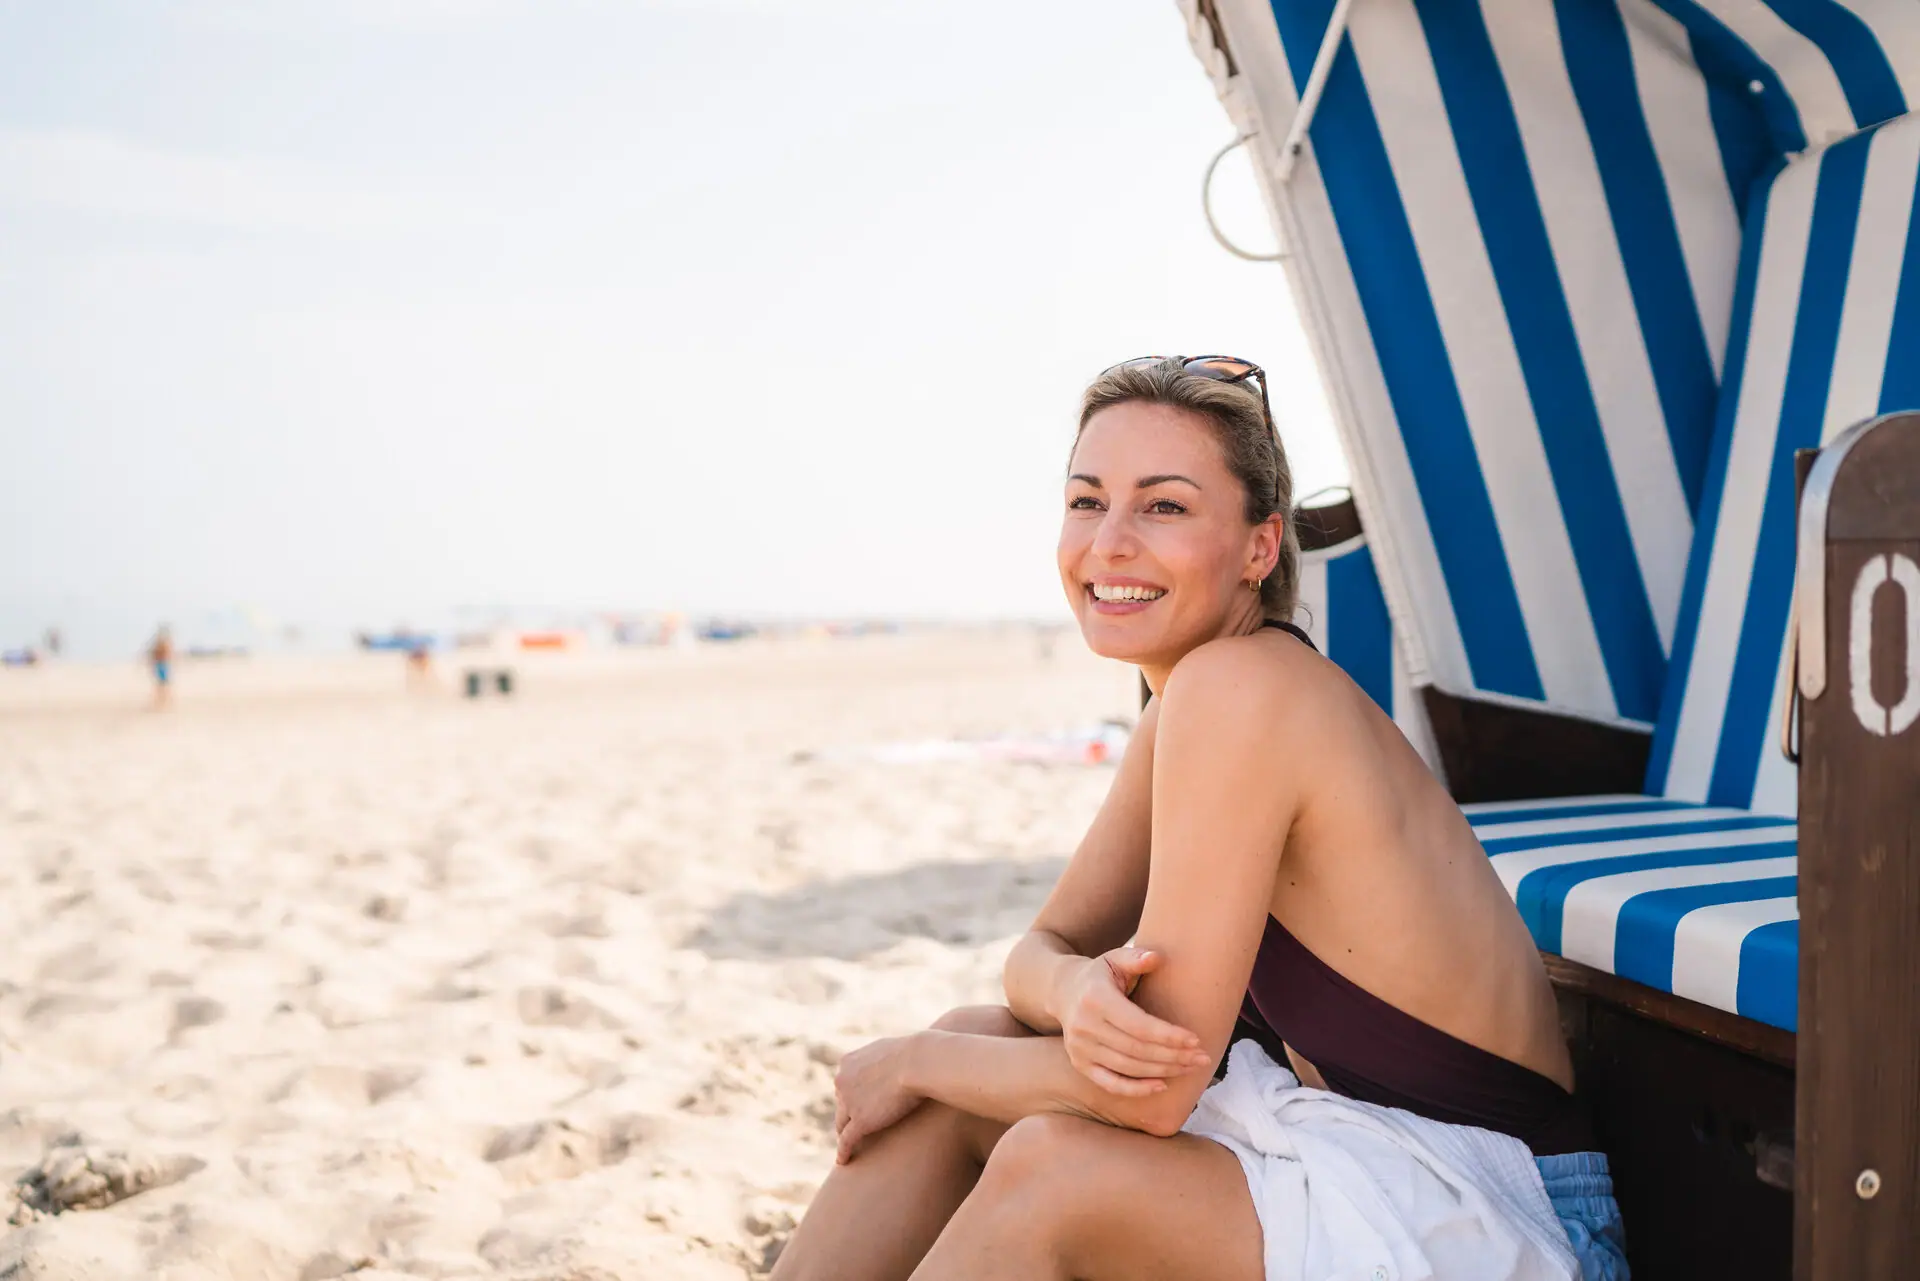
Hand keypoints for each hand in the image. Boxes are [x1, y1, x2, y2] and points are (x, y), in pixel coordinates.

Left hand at [833, 1036, 922, 1163]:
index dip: (852, 1097)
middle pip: (842, 1105)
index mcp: (847, 1063)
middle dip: (849, 1116)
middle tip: (854, 1128)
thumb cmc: (914, 1054)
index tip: (858, 1107)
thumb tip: (888, 1058)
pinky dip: (843, 1152)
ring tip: (849, 1147)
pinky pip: (847, 1141)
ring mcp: (849, 1103)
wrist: (918, 1063)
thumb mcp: (890, 1050)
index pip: (845, 1085)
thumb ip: (881, 1058)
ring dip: (846, 1135)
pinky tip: (843, 1161)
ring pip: (843, 1124)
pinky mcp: (861, 1122)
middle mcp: (842, 1082)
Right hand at [1056, 948, 1208, 1094]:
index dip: (1168, 1035)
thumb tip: (1156, 957)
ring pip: (1128, 1068)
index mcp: (1095, 998)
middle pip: (1136, 1050)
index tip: (1195, 1039)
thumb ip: (1135, 957)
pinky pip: (1110, 1083)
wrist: (1062, 991)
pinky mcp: (1080, 1064)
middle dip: (1173, 1056)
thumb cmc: (1100, 974)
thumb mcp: (1114, 958)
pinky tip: (1162, 1086)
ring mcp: (1080, 1048)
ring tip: (1191, 1067)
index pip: (1138, 1025)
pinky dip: (1136, 1089)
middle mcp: (1085, 1026)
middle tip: (1202, 1058)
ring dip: (1163, 1071)